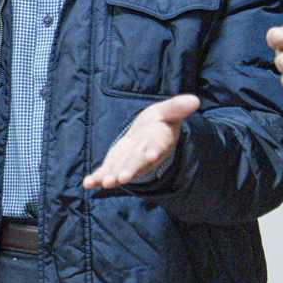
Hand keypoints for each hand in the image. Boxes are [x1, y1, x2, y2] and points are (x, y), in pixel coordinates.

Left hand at [82, 94, 199, 189]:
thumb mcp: (166, 111)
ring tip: (106, 183)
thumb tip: (194, 100)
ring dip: (113, 177)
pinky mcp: (115, 165)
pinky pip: (106, 173)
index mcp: (159, 141)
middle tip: (122, 178)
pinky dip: (97, 178)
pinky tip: (88, 183)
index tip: (151, 155)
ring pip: (121, 171)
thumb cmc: (158, 123)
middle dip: (130, 170)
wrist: (147, 135)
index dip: (155, 150)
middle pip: (138, 163)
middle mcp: (144, 156)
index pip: (158, 146)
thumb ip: (177, 107)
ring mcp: (129, 163)